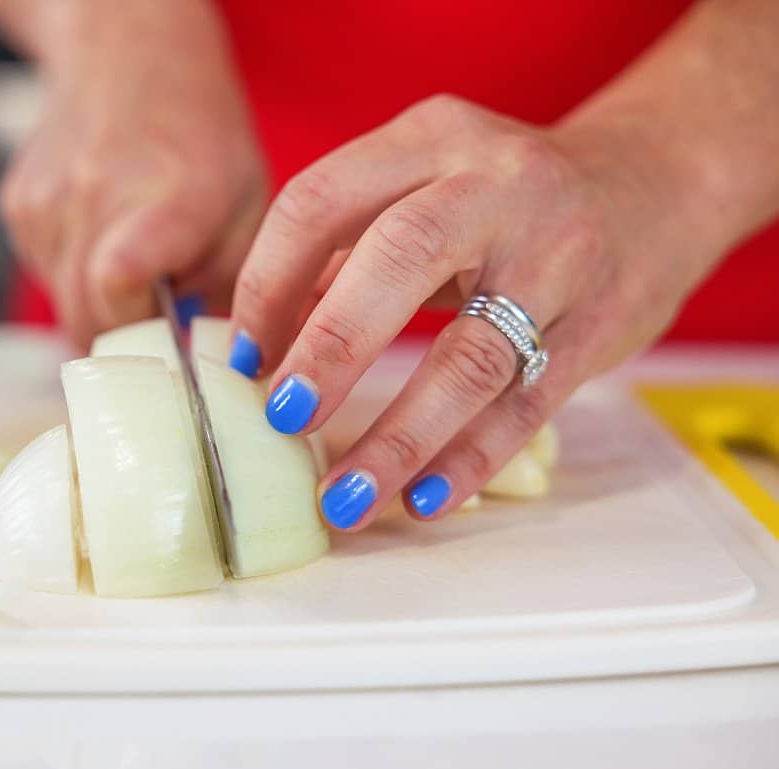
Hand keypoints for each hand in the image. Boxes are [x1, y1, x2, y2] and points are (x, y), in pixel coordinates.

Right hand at [0, 1, 266, 345]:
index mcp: (164, 202)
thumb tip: (201, 361)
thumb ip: (227, 289)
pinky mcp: (17, 206)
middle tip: (157, 318)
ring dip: (100, 302)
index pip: (119, 285)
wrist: (129, 52)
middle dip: (125, 337)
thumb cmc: (199, 133)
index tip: (163, 339)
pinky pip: (45, 273)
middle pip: (88, 321)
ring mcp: (45, 204)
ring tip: (132, 253)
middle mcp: (93, 199)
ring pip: (64, 304)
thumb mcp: (246, 208)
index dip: (137, 331)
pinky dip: (74, 271)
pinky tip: (101, 228)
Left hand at [229, 94, 720, 529]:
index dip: (268, 283)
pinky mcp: (601, 324)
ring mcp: (558, 255)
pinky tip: (423, 499)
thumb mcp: (425, 185)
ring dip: (399, 436)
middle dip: (330, 347)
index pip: (321, 201)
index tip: (244, 358)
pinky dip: (469, 458)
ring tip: (344, 499)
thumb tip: (257, 341)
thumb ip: (345, 249)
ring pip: (470, 354)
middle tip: (281, 418)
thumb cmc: (504, 199)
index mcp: (431, 138)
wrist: (656, 184)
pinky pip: (525, 403)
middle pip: (398, 258)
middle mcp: (495, 186)